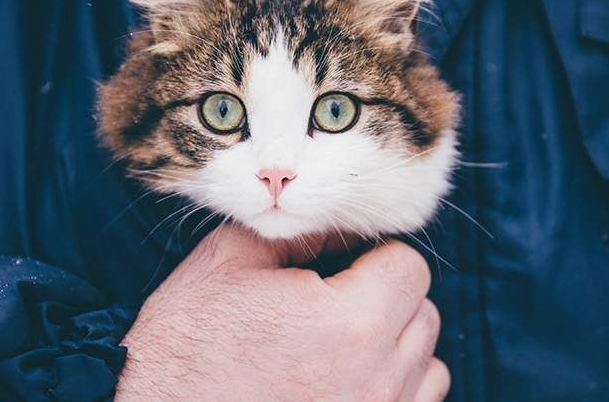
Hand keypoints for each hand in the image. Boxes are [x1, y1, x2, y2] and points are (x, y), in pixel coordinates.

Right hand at [116, 223, 449, 400]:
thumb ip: (294, 231)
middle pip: (423, 314)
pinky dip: (390, 388)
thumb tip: (332, 222)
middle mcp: (377, 380)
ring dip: (395, 346)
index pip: (409, 266)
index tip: (337, 261)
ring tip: (337, 344)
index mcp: (350, 322)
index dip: (372, 253)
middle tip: (330, 298)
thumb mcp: (227, 263)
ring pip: (427, 367)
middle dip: (386, 295)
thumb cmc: (181, 349)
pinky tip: (341, 380)